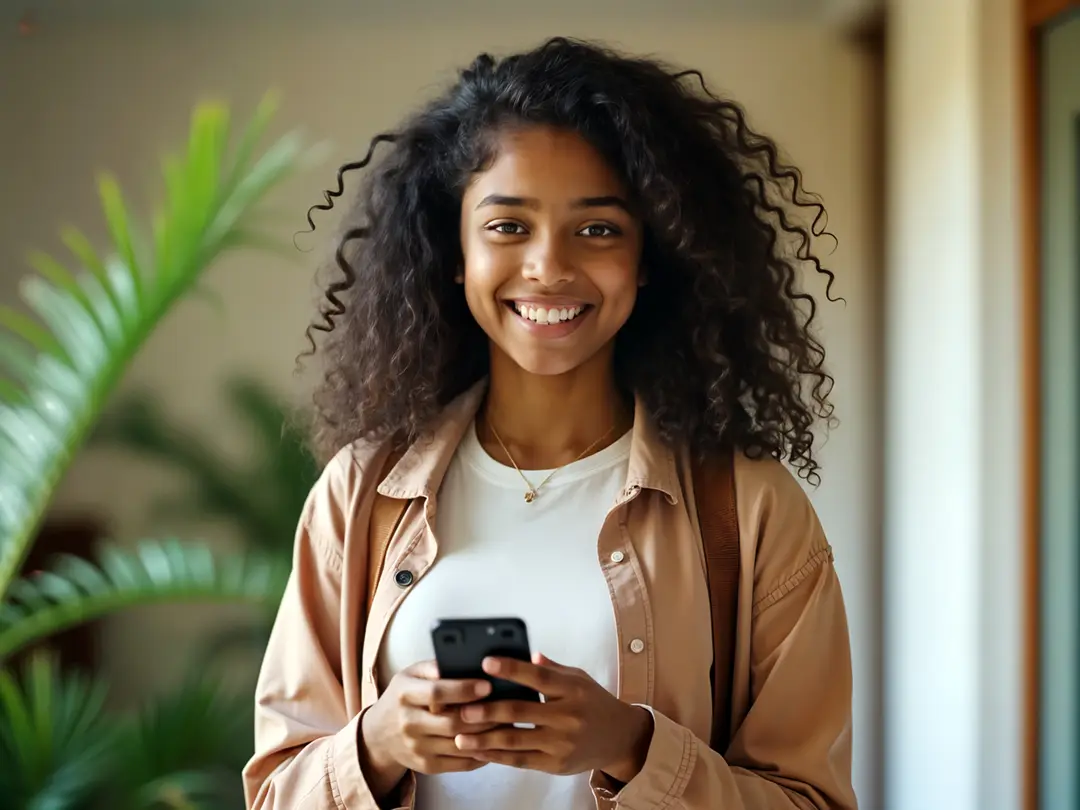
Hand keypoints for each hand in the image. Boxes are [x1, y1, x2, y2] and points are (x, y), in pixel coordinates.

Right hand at [359, 660, 498, 797]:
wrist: (379, 735)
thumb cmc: (404, 697)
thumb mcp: (410, 675)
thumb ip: (434, 666)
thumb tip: (462, 659)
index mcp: (404, 694)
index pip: (436, 693)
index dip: (464, 690)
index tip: (488, 685)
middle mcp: (407, 723)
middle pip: (452, 722)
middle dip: (483, 716)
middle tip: (508, 706)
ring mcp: (416, 748)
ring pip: (460, 745)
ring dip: (487, 736)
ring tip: (508, 723)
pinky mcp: (425, 766)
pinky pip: (459, 764)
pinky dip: (481, 754)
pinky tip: (496, 742)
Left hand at [452, 653, 653, 780]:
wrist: (620, 738)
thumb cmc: (594, 703)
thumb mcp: (579, 678)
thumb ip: (552, 669)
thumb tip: (526, 653)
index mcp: (572, 689)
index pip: (538, 676)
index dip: (511, 669)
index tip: (486, 662)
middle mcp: (567, 716)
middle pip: (521, 711)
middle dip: (488, 710)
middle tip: (462, 708)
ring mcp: (561, 743)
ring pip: (517, 739)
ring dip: (486, 739)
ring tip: (460, 736)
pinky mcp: (556, 764)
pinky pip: (521, 760)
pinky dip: (498, 757)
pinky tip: (479, 752)